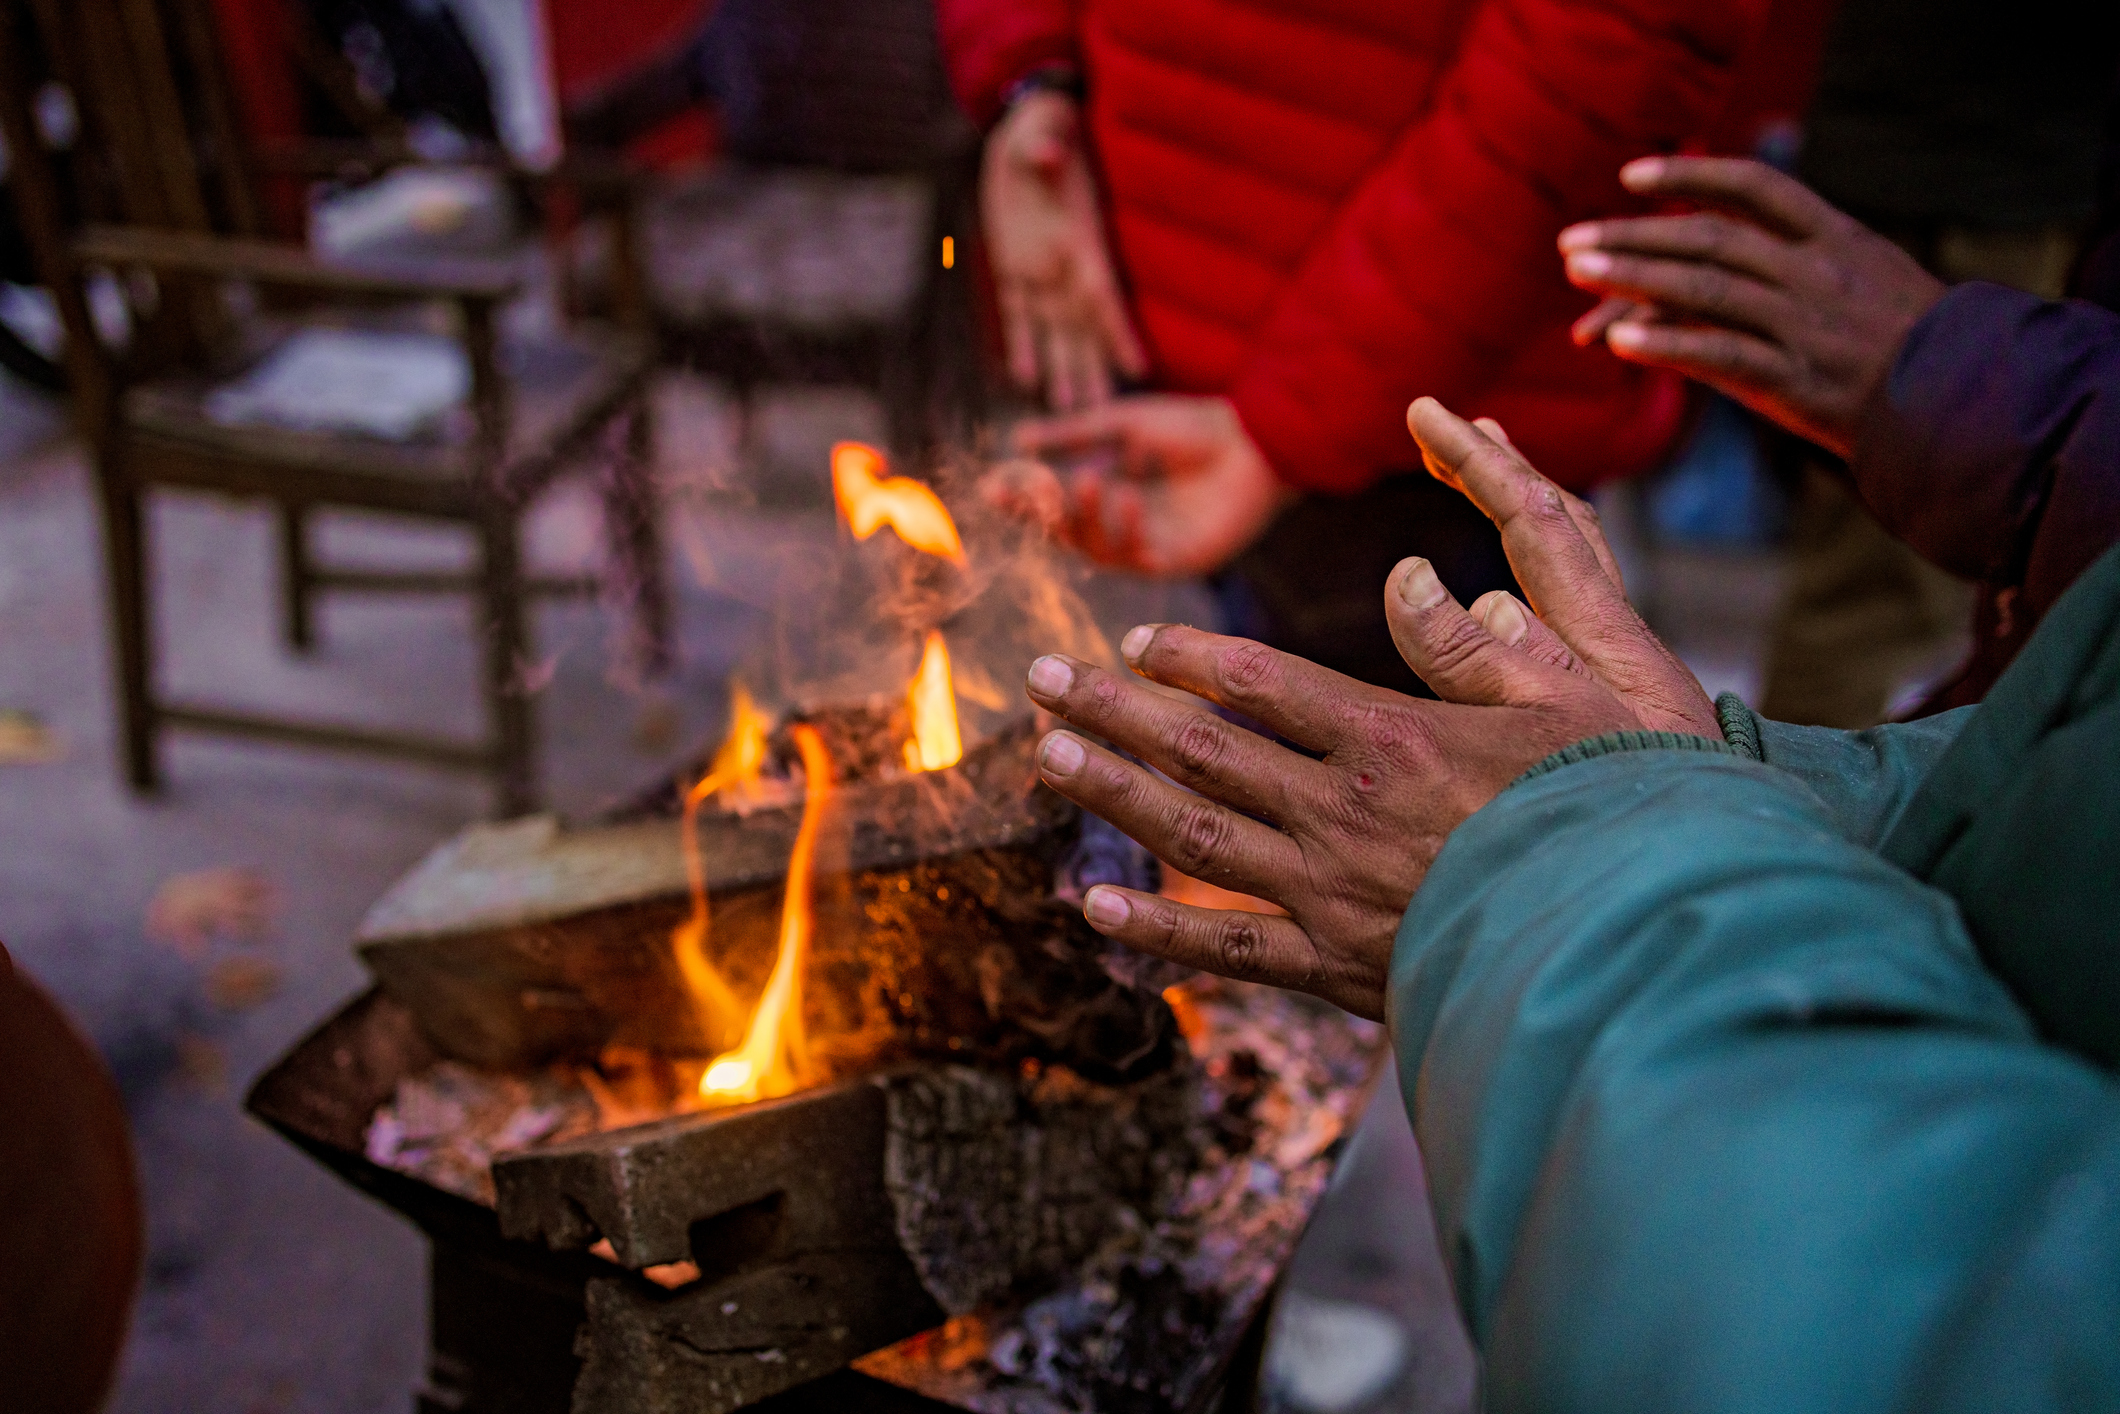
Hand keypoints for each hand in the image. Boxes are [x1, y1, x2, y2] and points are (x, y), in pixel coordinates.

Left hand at [982, 91, 1148, 410]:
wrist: (1028, 131)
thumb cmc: (1045, 126)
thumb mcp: (1044, 132)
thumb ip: (1046, 147)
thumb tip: (1047, 154)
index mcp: (1082, 243)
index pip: (1105, 298)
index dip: (1120, 333)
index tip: (1140, 371)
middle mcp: (1066, 268)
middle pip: (1084, 332)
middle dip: (1093, 374)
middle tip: (1103, 422)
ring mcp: (1041, 274)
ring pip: (1055, 335)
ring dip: (1061, 372)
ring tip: (1066, 414)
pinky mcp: (1013, 272)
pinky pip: (1017, 318)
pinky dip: (1020, 346)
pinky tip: (1022, 379)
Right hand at [987, 394, 1292, 575]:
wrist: (1254, 439)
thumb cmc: (1193, 427)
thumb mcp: (1123, 424)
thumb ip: (1074, 434)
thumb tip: (1016, 440)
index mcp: (1103, 494)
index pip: (1050, 504)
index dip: (1020, 499)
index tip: (991, 488)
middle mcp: (1118, 527)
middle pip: (1064, 533)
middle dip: (1040, 514)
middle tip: (1027, 490)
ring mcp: (1145, 547)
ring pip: (1095, 550)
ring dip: (1084, 517)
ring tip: (1084, 478)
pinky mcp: (1176, 561)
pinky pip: (1137, 557)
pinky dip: (1128, 527)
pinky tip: (1129, 495)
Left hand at [1021, 400, 1718, 1018]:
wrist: (1631, 953)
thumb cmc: (1616, 818)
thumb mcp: (1574, 705)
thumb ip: (1477, 645)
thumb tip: (1409, 577)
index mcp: (1394, 740)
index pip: (1261, 681)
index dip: (1188, 655)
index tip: (1136, 638)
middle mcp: (1342, 812)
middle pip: (1201, 748)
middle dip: (1113, 707)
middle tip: (1044, 677)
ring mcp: (1329, 893)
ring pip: (1195, 833)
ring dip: (1114, 791)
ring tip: (1050, 755)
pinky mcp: (1335, 967)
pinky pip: (1228, 948)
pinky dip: (1158, 930)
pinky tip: (1094, 910)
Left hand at [1558, 156, 1945, 459]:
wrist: (1965, 405)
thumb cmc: (1908, 346)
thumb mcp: (1869, 276)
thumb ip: (1803, 259)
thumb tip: (1723, 256)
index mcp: (1835, 237)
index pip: (1753, 187)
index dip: (1690, 174)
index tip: (1631, 177)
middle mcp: (1814, 273)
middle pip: (1709, 237)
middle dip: (1634, 236)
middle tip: (1571, 242)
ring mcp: (1803, 326)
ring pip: (1702, 289)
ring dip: (1631, 278)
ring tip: (1576, 272)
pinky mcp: (1792, 382)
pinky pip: (1716, 355)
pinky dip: (1663, 345)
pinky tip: (1614, 342)